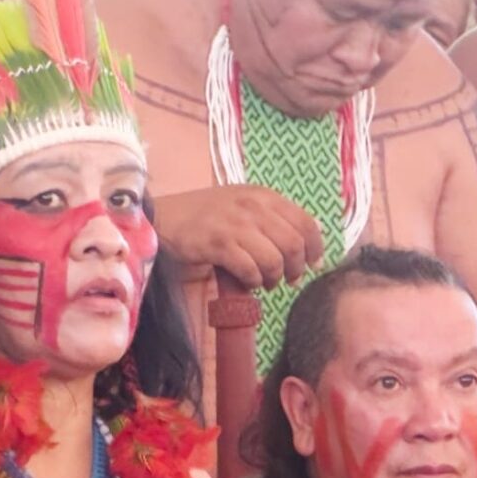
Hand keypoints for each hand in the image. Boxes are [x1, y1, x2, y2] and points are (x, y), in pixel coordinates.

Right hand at [152, 186, 324, 289]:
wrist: (161, 218)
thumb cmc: (203, 215)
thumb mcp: (241, 205)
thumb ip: (271, 217)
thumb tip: (307, 240)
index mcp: (262, 195)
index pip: (305, 222)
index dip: (315, 247)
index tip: (313, 263)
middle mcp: (252, 207)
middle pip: (293, 244)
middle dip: (296, 268)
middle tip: (288, 279)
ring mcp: (234, 224)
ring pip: (274, 259)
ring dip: (273, 277)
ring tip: (264, 281)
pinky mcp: (217, 244)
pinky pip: (249, 269)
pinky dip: (252, 280)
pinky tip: (246, 280)